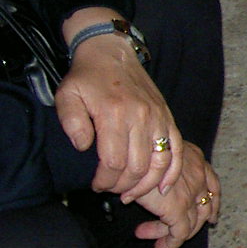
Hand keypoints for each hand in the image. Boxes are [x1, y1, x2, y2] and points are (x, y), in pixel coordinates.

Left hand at [53, 14, 183, 202]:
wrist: (112, 53)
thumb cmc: (87, 77)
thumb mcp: (67, 96)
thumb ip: (72, 123)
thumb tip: (83, 148)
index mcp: (115, 114)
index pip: (114, 162)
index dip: (105, 181)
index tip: (96, 186)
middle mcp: (141, 118)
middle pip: (137, 167)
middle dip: (123, 186)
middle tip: (110, 190)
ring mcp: (159, 119)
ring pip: (159, 163)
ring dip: (146, 184)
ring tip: (132, 194)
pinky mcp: (168, 118)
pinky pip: (177, 151)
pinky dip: (172, 172)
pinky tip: (163, 187)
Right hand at [127, 143, 220, 247]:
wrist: (128, 151)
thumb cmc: (135, 149)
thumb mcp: (155, 152)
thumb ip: (163, 166)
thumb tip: (154, 180)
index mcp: (195, 159)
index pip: (213, 184)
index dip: (213, 203)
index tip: (211, 217)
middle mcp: (199, 175)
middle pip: (205, 206)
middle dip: (193, 223)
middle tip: (173, 232)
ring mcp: (191, 192)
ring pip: (191, 222)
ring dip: (170, 232)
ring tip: (145, 233)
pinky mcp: (177, 208)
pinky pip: (180, 234)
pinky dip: (170, 243)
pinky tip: (159, 246)